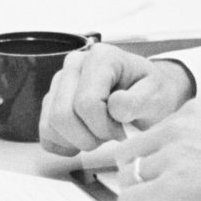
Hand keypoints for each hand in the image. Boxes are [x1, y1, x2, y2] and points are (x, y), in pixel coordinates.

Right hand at [39, 44, 193, 155]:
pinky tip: (86, 137)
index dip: (103, 126)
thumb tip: (115, 106)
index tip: (122, 128)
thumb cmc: (151, 92)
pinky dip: (65, 144)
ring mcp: (60, 82)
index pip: (86, 102)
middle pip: (62, 115)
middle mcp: (75, 64)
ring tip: (101, 134)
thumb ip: (138, 101)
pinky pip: (45, 133)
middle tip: (111, 134)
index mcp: (102, 57)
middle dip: (89, 136)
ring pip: (50, 125)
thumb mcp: (156, 95)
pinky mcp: (51, 101)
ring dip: (77, 141)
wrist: (147, 94)